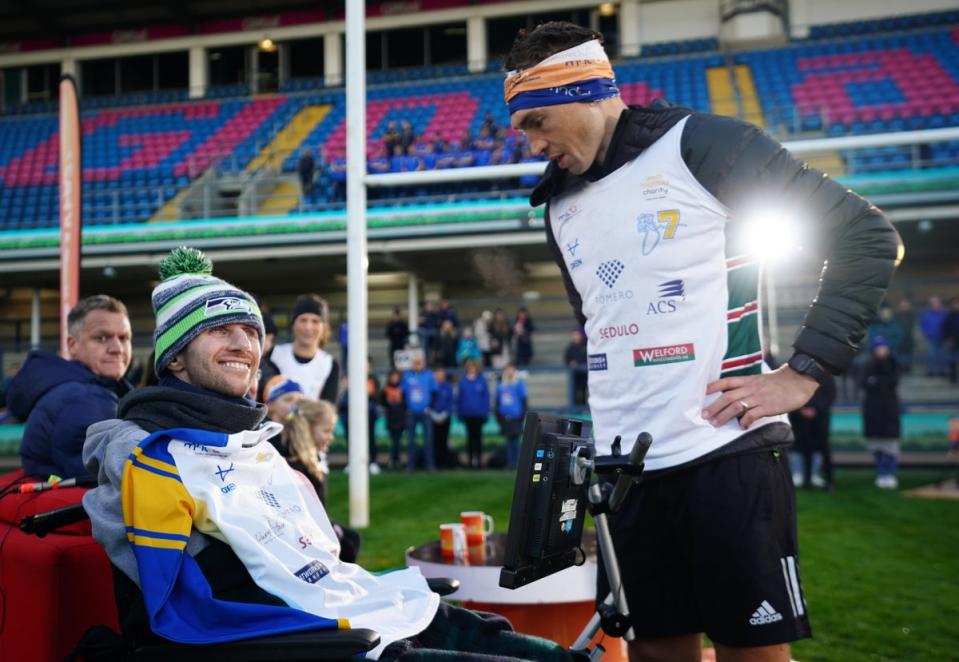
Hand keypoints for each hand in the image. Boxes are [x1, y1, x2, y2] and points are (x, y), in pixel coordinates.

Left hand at [703, 365, 818, 428]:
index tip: (701, 393)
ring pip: (736, 406)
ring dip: (724, 416)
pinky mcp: (768, 406)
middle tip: (704, 416)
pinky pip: (752, 415)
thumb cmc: (779, 382)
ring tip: (716, 424)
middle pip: (727, 397)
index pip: (726, 381)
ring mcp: (759, 397)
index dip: (713, 386)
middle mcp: (751, 388)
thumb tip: (734, 398)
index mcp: (748, 380)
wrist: (799, 380)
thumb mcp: (760, 380)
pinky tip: (742, 427)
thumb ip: (747, 387)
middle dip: (714, 407)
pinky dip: (745, 422)